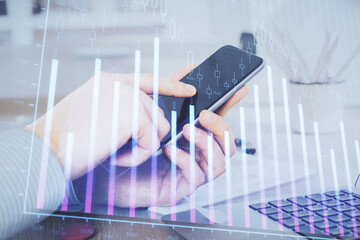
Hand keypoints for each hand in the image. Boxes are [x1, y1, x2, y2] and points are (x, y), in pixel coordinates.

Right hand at [25, 67, 195, 179]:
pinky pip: (152, 143)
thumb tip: (147, 115)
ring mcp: (127, 96)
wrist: (46, 150)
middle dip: (144, 137)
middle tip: (116, 147)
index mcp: (110, 82)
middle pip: (157, 113)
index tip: (190, 88)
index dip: (172, 84)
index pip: (150, 80)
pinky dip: (137, 157)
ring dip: (140, 147)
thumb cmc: (66, 138)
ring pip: (159, 128)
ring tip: (112, 150)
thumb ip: (122, 107)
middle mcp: (120, 84)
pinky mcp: (132, 115)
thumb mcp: (96, 113)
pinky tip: (115, 155)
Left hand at [97, 84, 247, 206]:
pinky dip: (186, 159)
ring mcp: (191, 171)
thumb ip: (170, 90)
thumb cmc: (128, 142)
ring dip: (206, 142)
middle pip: (227, 142)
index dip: (231, 105)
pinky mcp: (181, 187)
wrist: (106, 172)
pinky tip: (170, 150)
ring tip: (187, 130)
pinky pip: (198, 175)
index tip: (240, 89)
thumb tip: (189, 69)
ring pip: (220, 160)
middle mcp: (196, 153)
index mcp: (191, 134)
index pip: (219, 120)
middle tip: (204, 115)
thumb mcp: (150, 111)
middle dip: (220, 126)